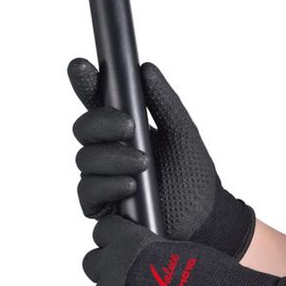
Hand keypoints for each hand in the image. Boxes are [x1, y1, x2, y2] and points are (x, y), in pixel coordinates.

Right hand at [69, 59, 254, 258]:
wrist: (204, 219)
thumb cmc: (194, 176)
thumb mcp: (183, 134)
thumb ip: (164, 103)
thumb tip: (146, 68)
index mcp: (128, 130)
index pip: (100, 103)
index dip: (87, 84)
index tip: (81, 66)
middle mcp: (112, 151)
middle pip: (84, 129)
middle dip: (101, 123)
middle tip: (129, 127)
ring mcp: (105, 178)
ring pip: (85, 159)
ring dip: (112, 158)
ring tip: (142, 164)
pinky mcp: (103, 207)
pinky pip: (89, 192)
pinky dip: (108, 185)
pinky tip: (131, 186)